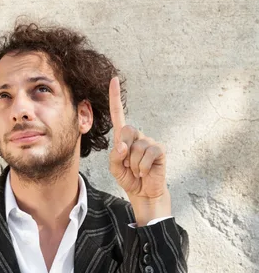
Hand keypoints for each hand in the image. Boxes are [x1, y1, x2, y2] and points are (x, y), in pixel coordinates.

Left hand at [108, 77, 170, 224]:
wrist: (143, 193)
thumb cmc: (128, 178)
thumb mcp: (115, 167)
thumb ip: (115, 155)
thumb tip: (124, 145)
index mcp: (124, 137)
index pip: (118, 114)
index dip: (115, 97)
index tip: (113, 79)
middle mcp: (137, 136)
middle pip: (126, 130)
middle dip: (123, 151)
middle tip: (128, 165)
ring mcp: (150, 142)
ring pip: (135, 148)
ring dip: (132, 164)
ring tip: (137, 171)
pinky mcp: (159, 150)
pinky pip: (146, 155)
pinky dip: (142, 167)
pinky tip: (145, 172)